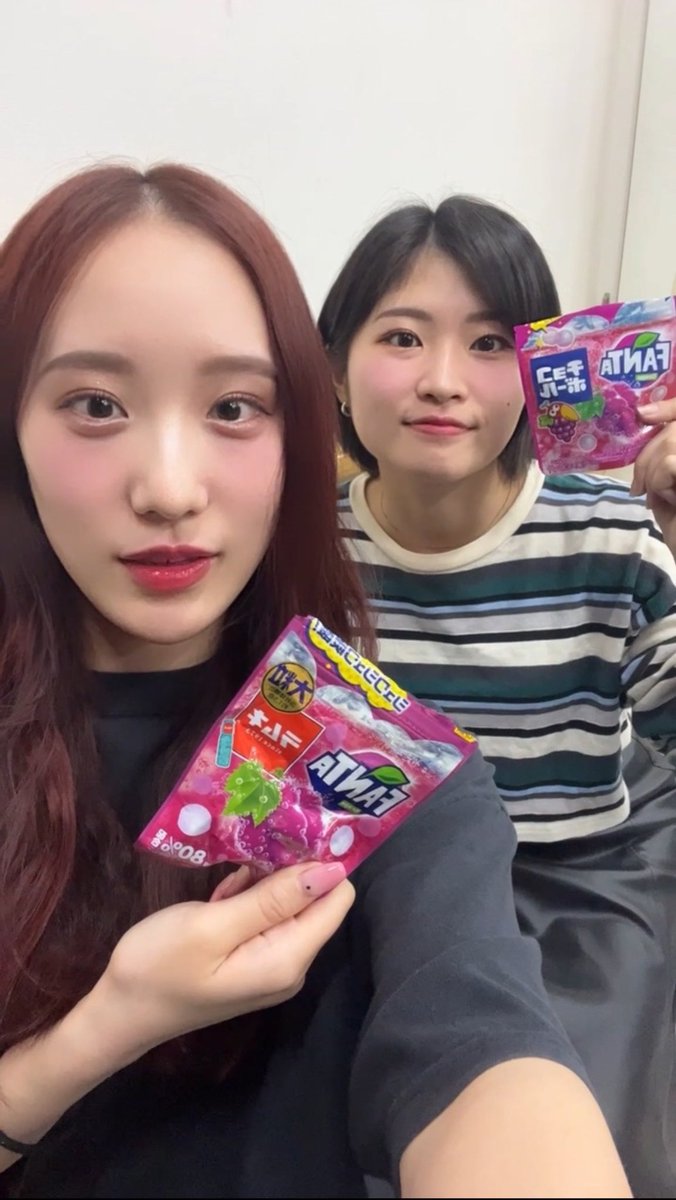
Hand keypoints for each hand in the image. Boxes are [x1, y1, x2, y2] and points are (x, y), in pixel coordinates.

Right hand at [91, 861, 353, 1056]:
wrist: (118, 1012)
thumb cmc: (157, 966)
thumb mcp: (211, 927)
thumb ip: (272, 900)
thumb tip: (332, 870)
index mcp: (288, 958)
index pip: (337, 898)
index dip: (320, 861)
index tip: (291, 830)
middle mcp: (292, 964)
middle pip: (316, 899)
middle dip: (291, 866)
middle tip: (252, 841)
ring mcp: (272, 963)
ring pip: (289, 903)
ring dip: (265, 879)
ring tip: (232, 867)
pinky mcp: (253, 958)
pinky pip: (267, 916)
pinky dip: (250, 896)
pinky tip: (222, 894)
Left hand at [632, 396, 675, 556]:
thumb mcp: (666, 485)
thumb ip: (661, 454)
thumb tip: (645, 414)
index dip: (668, 407)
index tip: (642, 413)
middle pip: (672, 429)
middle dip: (647, 457)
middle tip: (640, 487)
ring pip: (669, 445)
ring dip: (653, 474)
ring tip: (663, 498)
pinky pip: (669, 463)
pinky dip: (660, 483)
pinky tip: (672, 501)